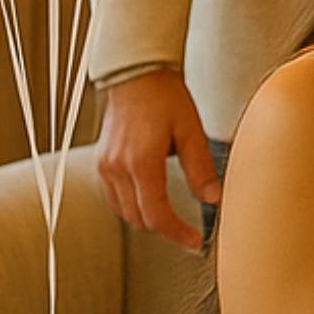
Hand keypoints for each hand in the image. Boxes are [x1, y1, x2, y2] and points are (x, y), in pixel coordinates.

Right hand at [96, 68, 220, 249]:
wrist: (137, 72)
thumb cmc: (164, 95)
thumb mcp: (190, 130)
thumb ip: (200, 168)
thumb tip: (213, 198)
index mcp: (141, 162)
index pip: (156, 215)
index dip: (177, 233)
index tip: (194, 240)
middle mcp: (117, 167)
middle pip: (139, 218)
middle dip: (164, 227)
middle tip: (187, 229)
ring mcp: (105, 165)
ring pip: (123, 211)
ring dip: (146, 217)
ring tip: (170, 213)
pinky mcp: (101, 161)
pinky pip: (113, 197)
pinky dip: (131, 204)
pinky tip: (148, 196)